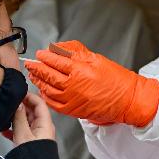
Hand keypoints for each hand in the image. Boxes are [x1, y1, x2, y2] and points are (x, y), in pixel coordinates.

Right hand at [9, 93, 55, 145]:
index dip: (30, 97)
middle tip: (9, 103)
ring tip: (5, 116)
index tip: (19, 93)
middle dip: (21, 106)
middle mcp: (43, 127)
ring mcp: (37, 135)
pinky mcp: (31, 142)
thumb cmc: (31, 154)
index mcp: (45, 123)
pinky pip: (23, 131)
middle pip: (33, 111)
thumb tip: (18, 104)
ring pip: (26, 121)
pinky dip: (14, 129)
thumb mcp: (23, 134)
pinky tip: (5, 130)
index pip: (40, 104)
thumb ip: (19, 117)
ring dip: (16, 118)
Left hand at [26, 40, 158, 126]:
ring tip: (34, 75)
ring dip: (39, 82)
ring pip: (48, 90)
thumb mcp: (98, 59)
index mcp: (81, 70)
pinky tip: (43, 91)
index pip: (56, 61)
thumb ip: (76, 52)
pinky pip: (54, 104)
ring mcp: (73, 99)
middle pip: (49, 75)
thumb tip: (58, 47)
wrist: (128, 100)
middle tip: (30, 64)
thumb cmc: (117, 80)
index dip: (46, 56)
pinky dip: (46, 97)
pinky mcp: (74, 111)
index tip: (40, 54)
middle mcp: (74, 85)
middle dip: (37, 68)